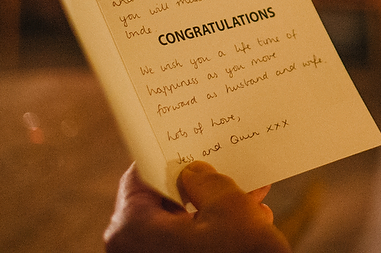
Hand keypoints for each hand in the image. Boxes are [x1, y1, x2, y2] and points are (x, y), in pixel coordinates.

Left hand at [104, 162, 291, 252]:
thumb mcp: (228, 206)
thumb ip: (207, 179)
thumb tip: (194, 172)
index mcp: (129, 227)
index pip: (141, 174)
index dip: (169, 154)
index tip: (190, 139)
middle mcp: (131, 250)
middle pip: (163, 201)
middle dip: (201, 185)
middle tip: (226, 167)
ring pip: (180, 226)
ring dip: (214, 210)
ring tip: (250, 198)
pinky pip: (187, 246)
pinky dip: (213, 235)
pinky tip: (250, 226)